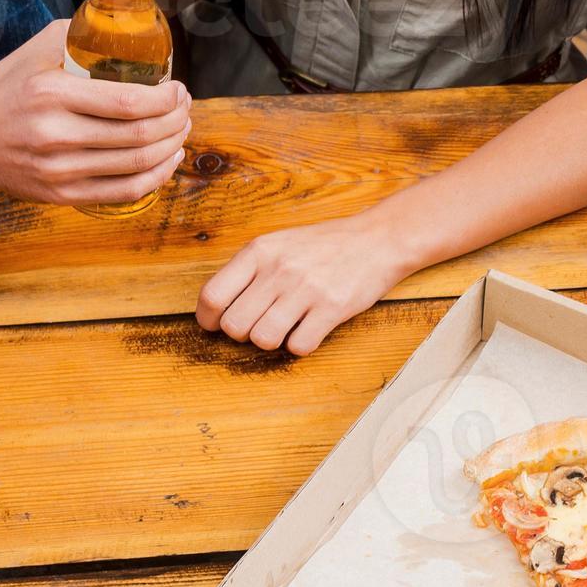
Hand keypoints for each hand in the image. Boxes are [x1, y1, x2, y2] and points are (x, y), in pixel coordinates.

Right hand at [0, 19, 192, 208]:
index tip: (178, 88)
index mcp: (52, 94)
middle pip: (139, 136)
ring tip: (182, 129)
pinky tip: (168, 159)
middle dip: (176, 120)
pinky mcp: (61, 195)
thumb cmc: (8, 88)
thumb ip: (83, 34)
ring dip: (172, 146)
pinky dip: (157, 177)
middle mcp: (55, 135)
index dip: (167, 99)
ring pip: (137, 166)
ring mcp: (58, 171)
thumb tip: (132, 25)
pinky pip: (123, 192)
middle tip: (186, 107)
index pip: (129, 102)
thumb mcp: (37, 48)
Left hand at [198, 212, 417, 356]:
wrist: (377, 239)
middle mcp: (279, 269)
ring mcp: (306, 289)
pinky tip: (309, 329)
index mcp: (260, 251)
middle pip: (235, 325)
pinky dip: (300, 345)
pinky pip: (298, 347)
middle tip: (259, 324)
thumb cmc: (324, 245)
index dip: (208, 319)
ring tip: (284, 327)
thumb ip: (248, 270)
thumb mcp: (279, 243)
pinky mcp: (331, 309)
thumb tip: (216, 308)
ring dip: (271, 341)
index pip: (212, 296)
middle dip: (243, 334)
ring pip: (263, 339)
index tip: (216, 325)